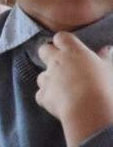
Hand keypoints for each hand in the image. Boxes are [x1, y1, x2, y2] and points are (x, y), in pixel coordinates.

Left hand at [37, 32, 112, 146]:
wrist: (90, 110)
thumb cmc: (105, 86)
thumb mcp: (110, 69)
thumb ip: (105, 58)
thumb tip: (107, 49)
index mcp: (73, 52)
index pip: (61, 37)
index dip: (63, 42)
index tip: (69, 48)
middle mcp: (56, 62)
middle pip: (43, 50)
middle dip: (48, 55)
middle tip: (60, 64)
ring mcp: (47, 78)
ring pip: (41, 75)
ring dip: (49, 80)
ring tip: (63, 90)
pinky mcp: (42, 95)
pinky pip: (41, 95)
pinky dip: (48, 98)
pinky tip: (59, 104)